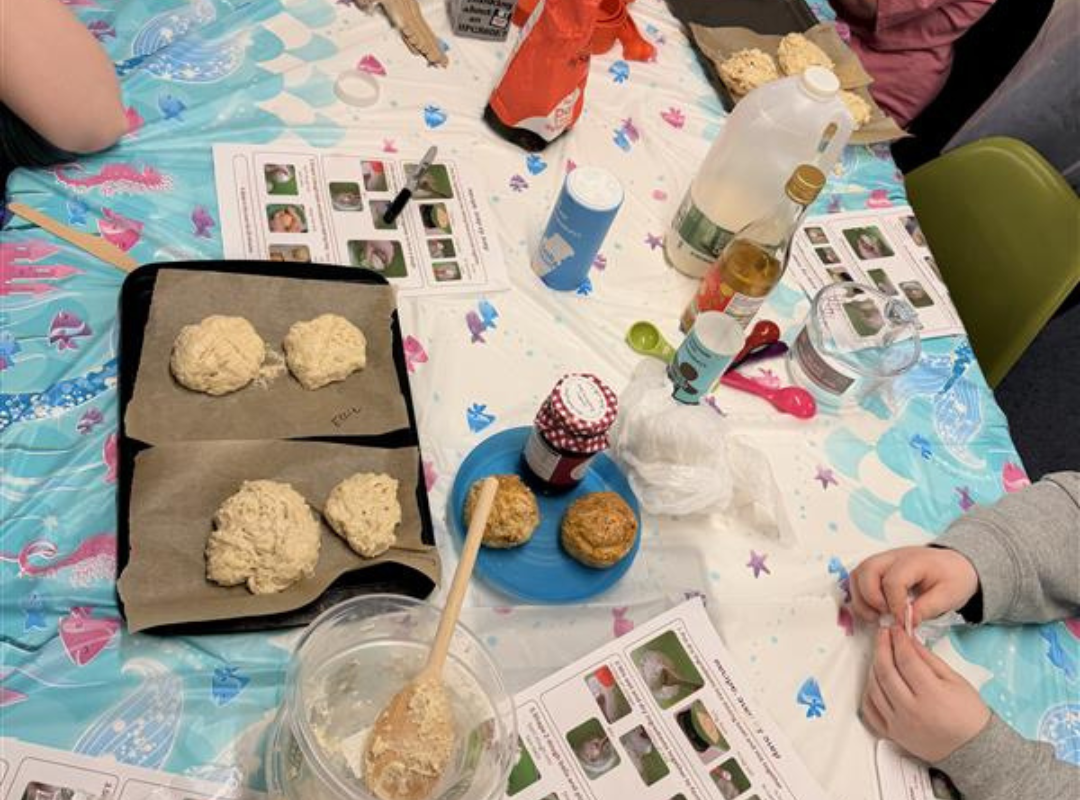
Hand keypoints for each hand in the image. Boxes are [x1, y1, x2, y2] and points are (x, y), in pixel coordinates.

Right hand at [849, 546, 978, 626]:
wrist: (955, 565)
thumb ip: (928, 608)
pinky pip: (858, 578)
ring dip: (860, 598)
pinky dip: (859, 595)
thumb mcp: (950, 595)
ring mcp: (883, 560)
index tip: (903, 622)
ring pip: (858, 573)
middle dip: (870, 597)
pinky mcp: (878, 568)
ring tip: (875, 616)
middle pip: (867, 570)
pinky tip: (873, 610)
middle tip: (883, 616)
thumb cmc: (953, 578)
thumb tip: (907, 622)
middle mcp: (893, 556)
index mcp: (915, 560)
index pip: (894, 580)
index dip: (895, 604)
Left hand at [861, 627, 989, 762]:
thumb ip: (929, 659)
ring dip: (874, 666)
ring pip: (874, 688)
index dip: (899, 640)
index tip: (897, 628)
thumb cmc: (969, 715)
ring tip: (881, 653)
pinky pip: (870, 710)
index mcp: (931, 696)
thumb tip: (909, 640)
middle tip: (884, 634)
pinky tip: (875, 680)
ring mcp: (898, 724)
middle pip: (886, 671)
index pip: (906, 659)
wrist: (973, 749)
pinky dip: (868, 692)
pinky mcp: (892, 734)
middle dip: (882, 647)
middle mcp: (911, 711)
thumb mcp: (955, 680)